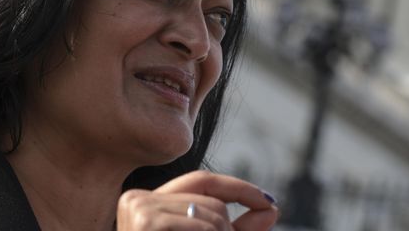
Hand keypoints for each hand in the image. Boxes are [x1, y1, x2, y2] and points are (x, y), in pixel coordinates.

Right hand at [117, 170, 278, 230]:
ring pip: (212, 212)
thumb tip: (270, 208)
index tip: (268, 202)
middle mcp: (137, 199)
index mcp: (148, 205)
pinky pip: (203, 227)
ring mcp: (139, 209)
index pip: (200, 182)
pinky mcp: (146, 222)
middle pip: (210, 199)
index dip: (238, 188)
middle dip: (229, 228)